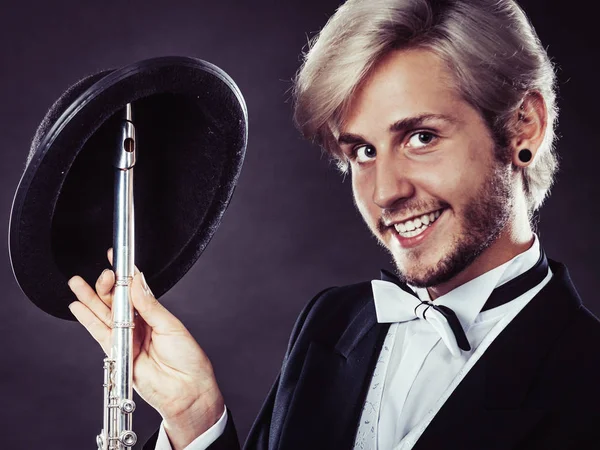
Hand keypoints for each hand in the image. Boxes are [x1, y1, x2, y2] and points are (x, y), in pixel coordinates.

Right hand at [68, 249, 223, 448]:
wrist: (186, 390)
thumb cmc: (188, 359)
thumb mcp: (171, 327)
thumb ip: (149, 306)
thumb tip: (137, 282)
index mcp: (154, 314)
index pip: (135, 290)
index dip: (124, 274)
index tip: (116, 258)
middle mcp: (139, 324)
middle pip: (116, 301)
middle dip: (106, 286)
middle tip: (102, 274)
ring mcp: (127, 338)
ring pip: (104, 314)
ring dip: (90, 299)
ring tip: (76, 283)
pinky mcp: (118, 353)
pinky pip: (99, 333)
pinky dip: (88, 320)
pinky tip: (77, 307)